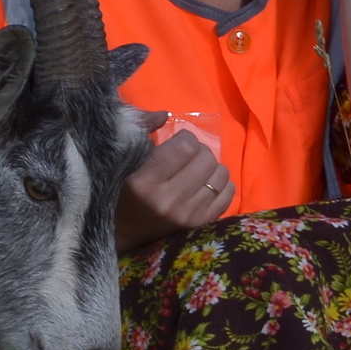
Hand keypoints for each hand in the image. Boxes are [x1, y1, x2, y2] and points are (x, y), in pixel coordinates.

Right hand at [116, 116, 235, 253]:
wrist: (123, 235)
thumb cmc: (122, 193)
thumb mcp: (125, 161)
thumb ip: (142, 131)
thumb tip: (165, 114)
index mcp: (144, 182)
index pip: (184, 146)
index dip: (185, 138)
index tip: (177, 143)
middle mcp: (168, 201)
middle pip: (205, 158)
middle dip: (199, 151)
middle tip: (188, 157)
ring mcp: (188, 216)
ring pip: (220, 174)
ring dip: (211, 167)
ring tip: (196, 172)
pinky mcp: (201, 226)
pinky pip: (229, 193)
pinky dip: (221, 184)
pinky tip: (205, 186)